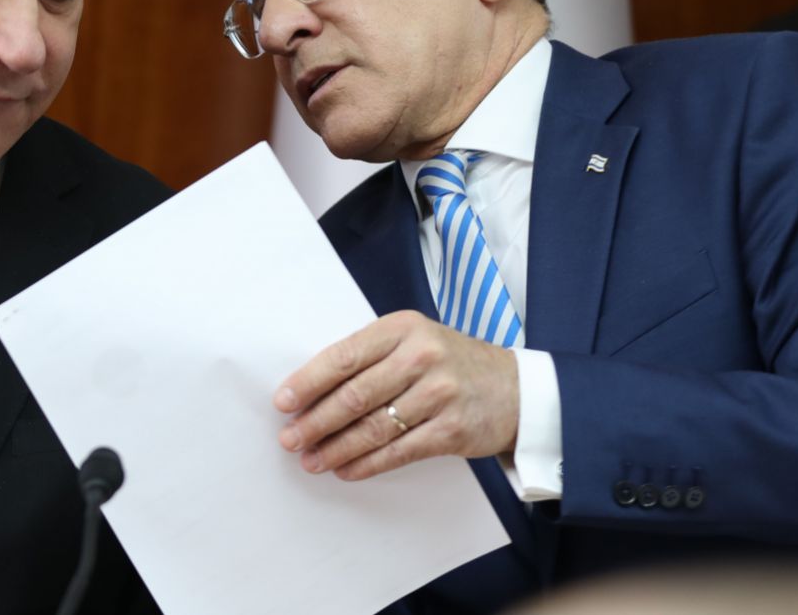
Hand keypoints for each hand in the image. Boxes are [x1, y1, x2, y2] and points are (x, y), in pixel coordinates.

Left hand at [273, 310, 517, 479]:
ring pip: (373, 427)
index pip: (343, 356)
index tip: (282, 402)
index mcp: (402, 328)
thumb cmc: (449, 363)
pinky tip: (345, 470)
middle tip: (289, 439)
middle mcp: (421, 357)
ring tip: (310, 460)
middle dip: (315, 421)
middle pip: (354, 395)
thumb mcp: (413, 341)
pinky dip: (366, 464)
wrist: (515, 389)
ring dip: (335, 448)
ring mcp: (439, 394)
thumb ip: (370, 356)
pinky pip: (398, 452)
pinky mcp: (452, 430)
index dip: (308, 382)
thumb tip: (311, 390)